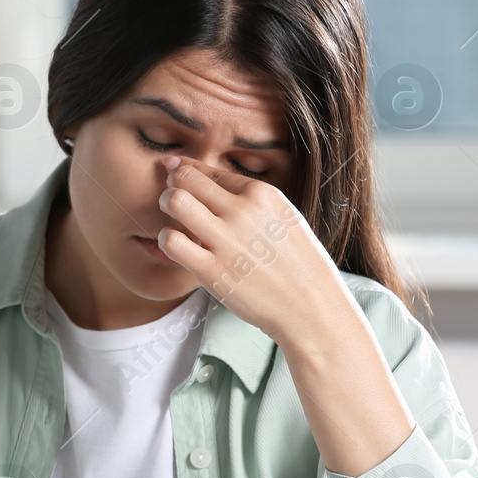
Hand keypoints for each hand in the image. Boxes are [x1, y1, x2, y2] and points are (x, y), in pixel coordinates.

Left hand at [153, 155, 349, 347]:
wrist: (310, 306)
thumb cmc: (296, 262)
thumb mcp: (283, 217)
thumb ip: (249, 199)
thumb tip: (211, 178)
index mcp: (262, 194)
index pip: (209, 170)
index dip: (187, 171)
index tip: (175, 174)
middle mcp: (243, 212)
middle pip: (186, 179)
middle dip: (172, 186)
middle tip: (172, 200)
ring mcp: (227, 241)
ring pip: (175, 202)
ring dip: (166, 208)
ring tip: (174, 222)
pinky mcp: (213, 271)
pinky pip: (172, 241)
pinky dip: (167, 240)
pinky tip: (177, 246)